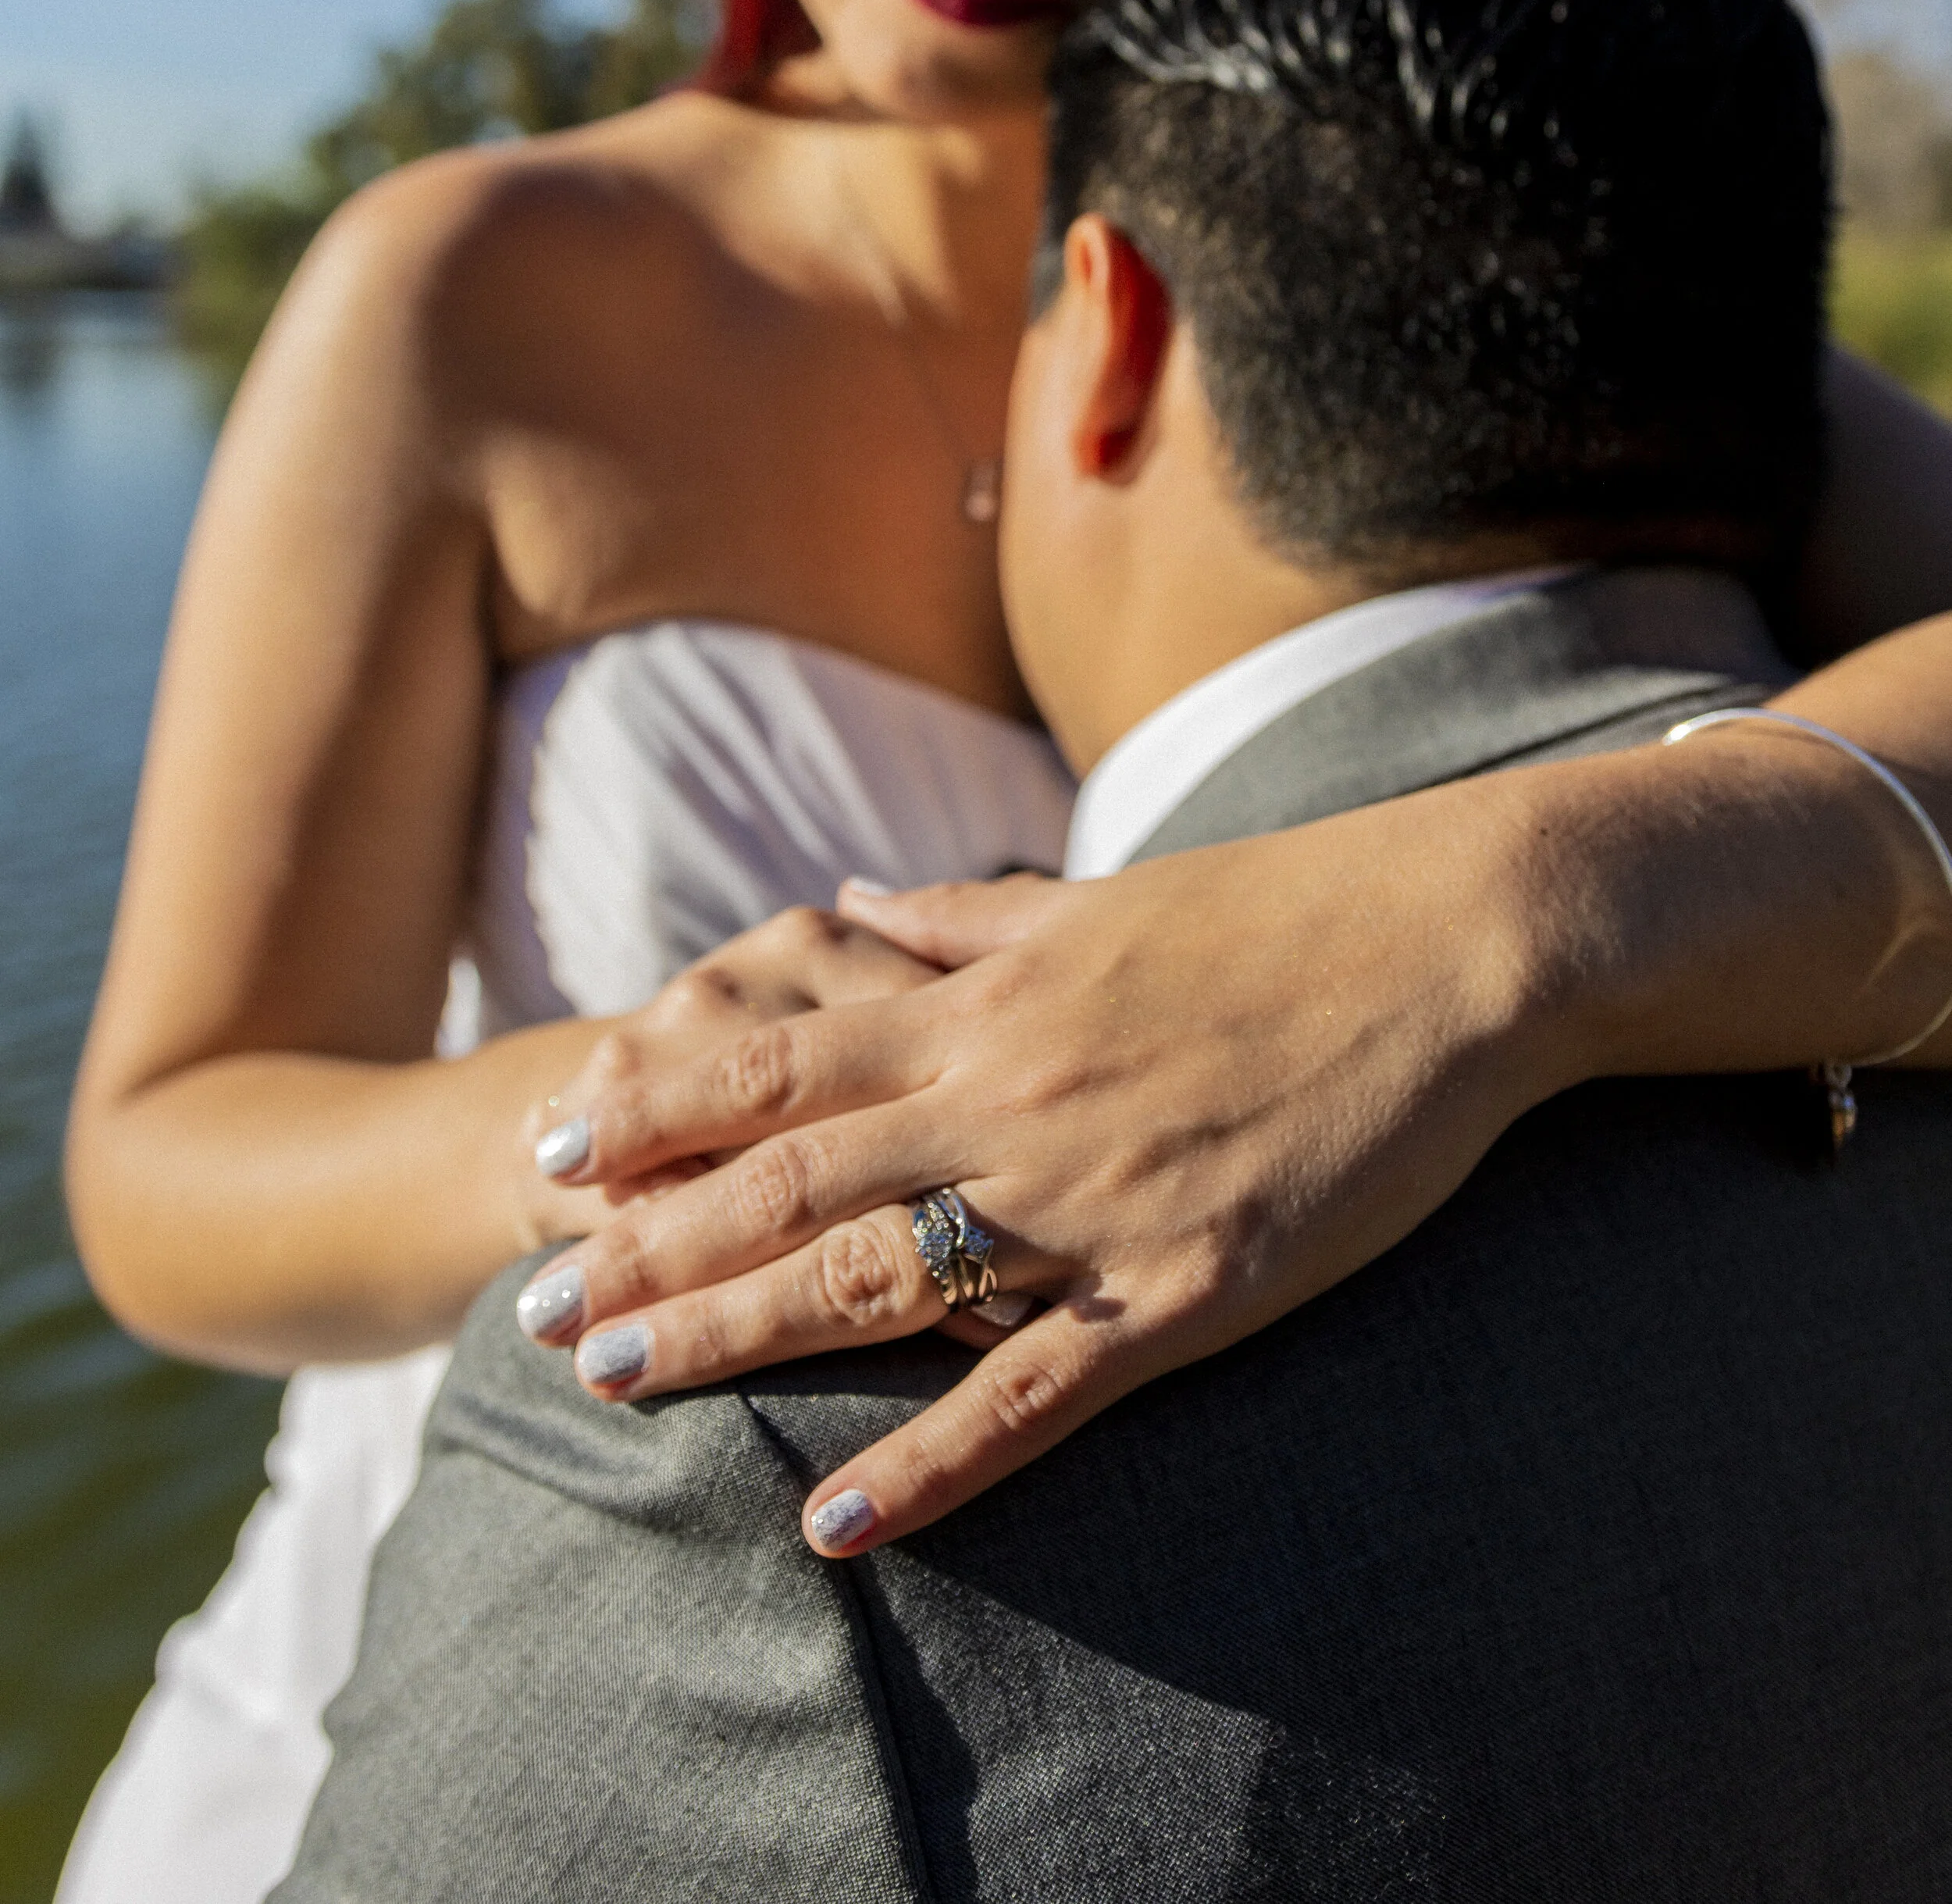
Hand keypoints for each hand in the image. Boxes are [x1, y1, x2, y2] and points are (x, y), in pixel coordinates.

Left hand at [516, 783, 1580, 1555]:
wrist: (1448, 941)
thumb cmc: (1277, 910)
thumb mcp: (1094, 899)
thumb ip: (955, 918)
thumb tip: (843, 905)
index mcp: (986, 1004)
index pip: (778, 1062)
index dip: (655, 1109)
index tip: (552, 1148)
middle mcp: (1008, 1097)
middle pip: (786, 1180)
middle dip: (649, 1250)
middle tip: (533, 1315)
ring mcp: (1090, 1195)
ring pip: (873, 1278)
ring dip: (734, 1336)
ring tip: (615, 1392)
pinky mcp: (1184, 1285)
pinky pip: (1034, 1391)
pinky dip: (931, 1464)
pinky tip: (836, 1529)